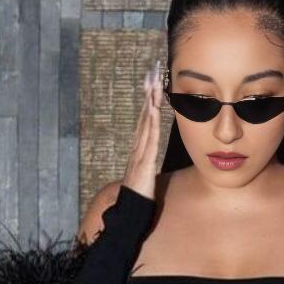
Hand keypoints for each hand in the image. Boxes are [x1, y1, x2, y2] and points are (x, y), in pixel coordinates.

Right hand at [121, 59, 163, 200]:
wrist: (129, 210)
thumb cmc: (139, 195)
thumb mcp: (145, 173)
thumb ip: (148, 161)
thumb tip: (152, 155)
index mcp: (139, 148)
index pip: (145, 120)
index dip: (148, 101)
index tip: (152, 84)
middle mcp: (137, 146)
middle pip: (144, 115)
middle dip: (148, 94)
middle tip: (152, 72)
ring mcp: (139, 152)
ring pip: (146, 122)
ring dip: (149, 102)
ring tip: (153, 83)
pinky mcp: (144, 161)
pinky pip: (149, 138)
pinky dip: (151, 122)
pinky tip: (153, 109)